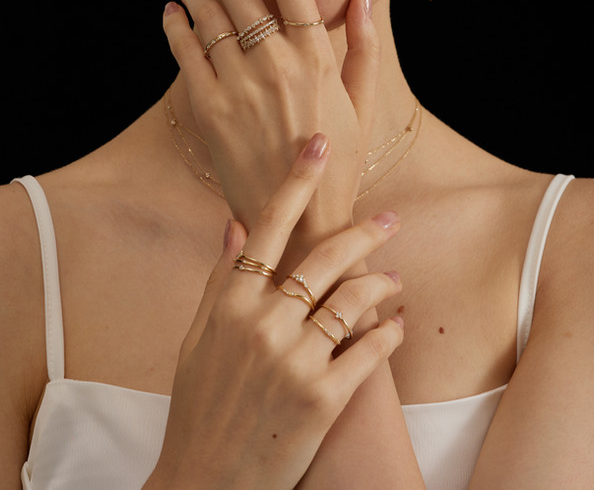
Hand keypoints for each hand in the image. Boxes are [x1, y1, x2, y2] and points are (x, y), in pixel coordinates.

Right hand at [149, 136, 402, 489]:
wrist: (205, 483)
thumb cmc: (198, 406)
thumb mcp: (197, 338)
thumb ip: (219, 278)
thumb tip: (234, 222)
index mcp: (229, 302)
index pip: (269, 226)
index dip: (296, 180)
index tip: (318, 144)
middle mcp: (262, 322)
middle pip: (325, 257)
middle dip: (365, 232)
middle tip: (391, 220)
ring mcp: (294, 359)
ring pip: (354, 299)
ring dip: (383, 283)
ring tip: (397, 278)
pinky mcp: (322, 398)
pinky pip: (369, 350)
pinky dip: (390, 332)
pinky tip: (399, 324)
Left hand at [163, 0, 379, 232]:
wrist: (299, 221)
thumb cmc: (336, 160)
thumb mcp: (362, 102)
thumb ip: (364, 45)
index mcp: (316, 54)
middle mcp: (275, 62)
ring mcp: (238, 85)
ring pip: (206, 14)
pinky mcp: (208, 110)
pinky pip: (184, 54)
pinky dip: (176, 25)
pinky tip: (174, 10)